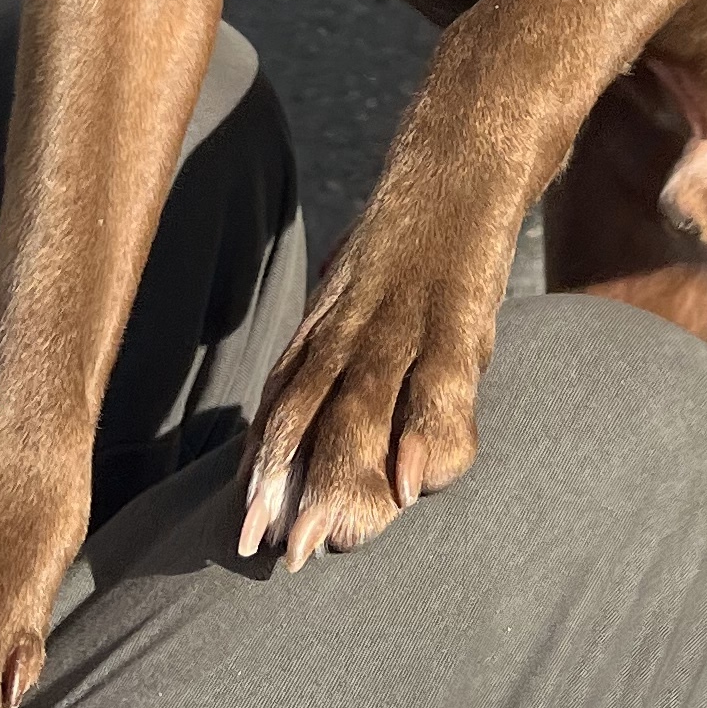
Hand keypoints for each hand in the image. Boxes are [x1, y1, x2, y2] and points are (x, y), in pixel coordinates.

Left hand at [237, 205, 505, 572]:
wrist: (461, 154)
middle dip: (289, 483)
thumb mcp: (370, 300)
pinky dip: (425, 431)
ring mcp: (402, 317)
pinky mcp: (457, 309)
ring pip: (360, 401)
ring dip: (341, 473)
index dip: (265, 468)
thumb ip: (353, 366)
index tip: (244, 533)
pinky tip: (415, 484)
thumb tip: (349, 445)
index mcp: (328, 326)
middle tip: (275, 554)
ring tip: (329, 540)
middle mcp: (351, 324)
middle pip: (310, 410)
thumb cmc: (415, 247)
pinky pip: (438, 377)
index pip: (285, 403)